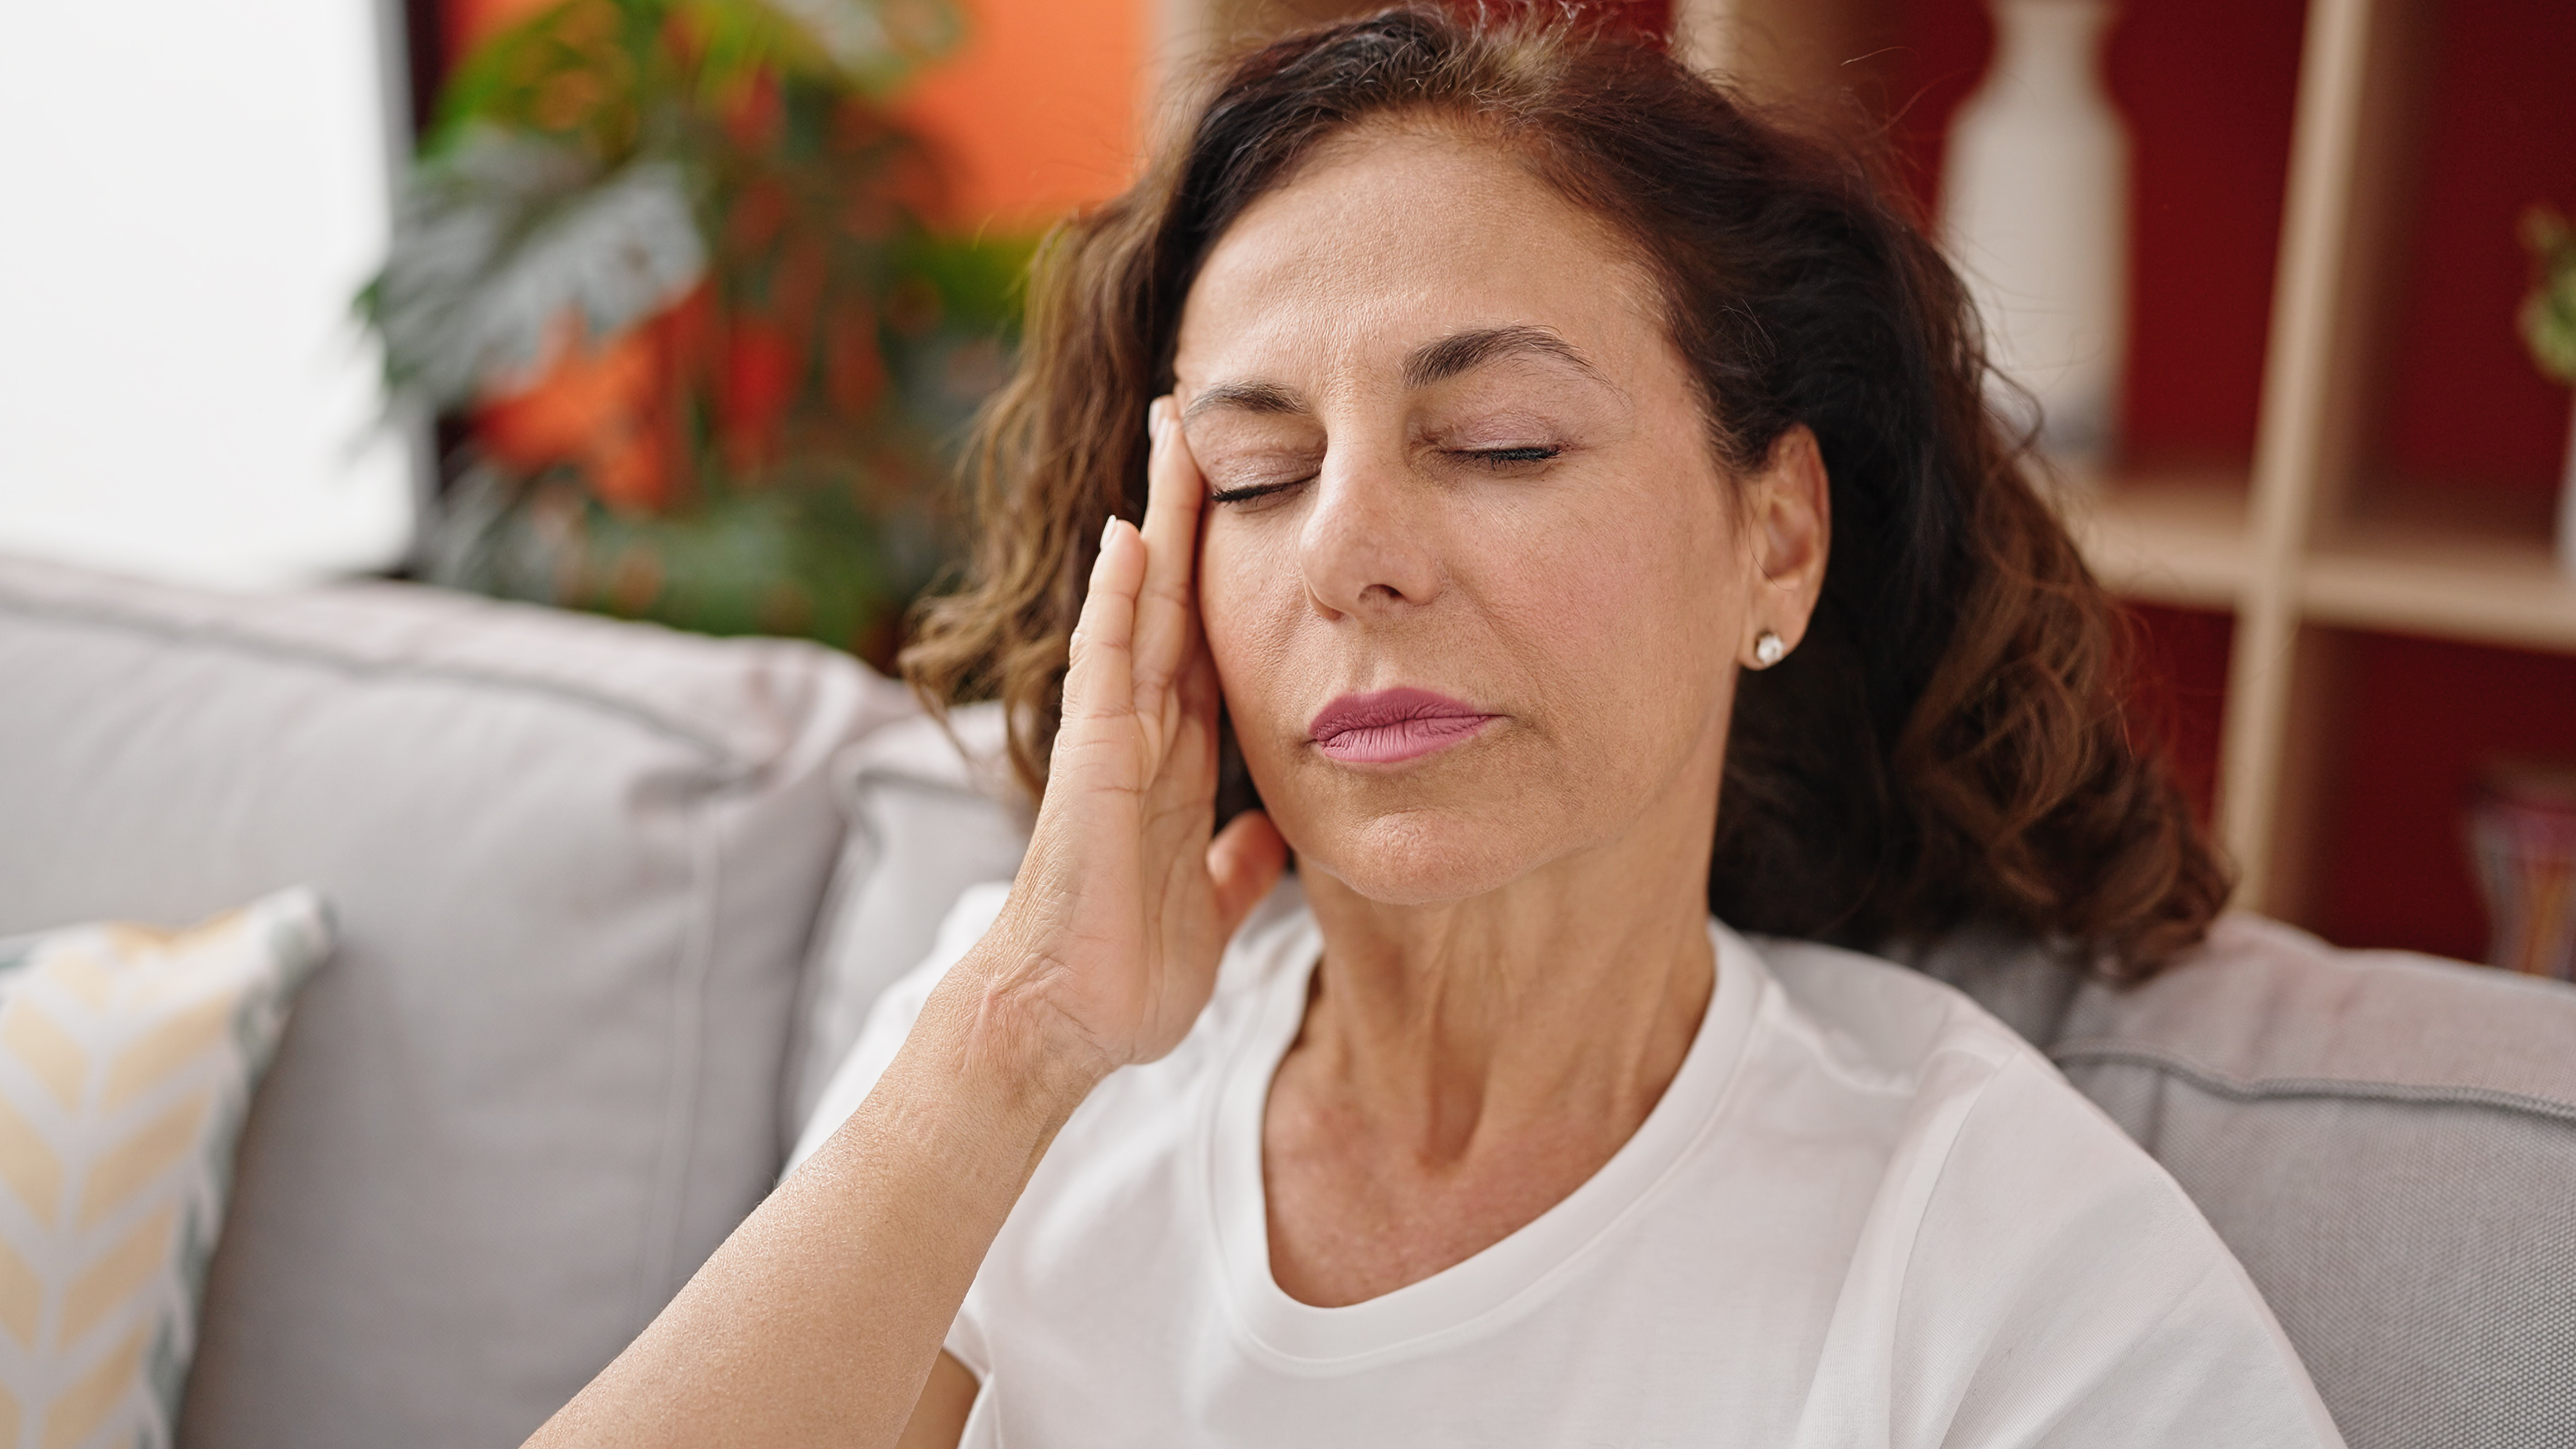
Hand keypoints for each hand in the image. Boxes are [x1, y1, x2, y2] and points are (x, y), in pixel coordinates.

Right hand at [963, 396, 1287, 1085]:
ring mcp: (1112, 739)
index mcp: (1177, 757)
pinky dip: (1120, 598)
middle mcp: (1142, 731)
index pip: (1211, 636)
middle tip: (1204, 413)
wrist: (1064, 1022)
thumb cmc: (1125, 970)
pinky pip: (1108, 663)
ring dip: (1157, 520)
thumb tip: (1276, 840)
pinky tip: (1132, 535)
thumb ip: (1241, 866)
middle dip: (1191, 507)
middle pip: (1177, 594)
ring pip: (1142, 605)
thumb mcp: (1213, 906)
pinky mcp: (1091, 763)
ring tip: (1173, 433)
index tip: (1253, 493)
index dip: (1231, 565)